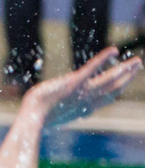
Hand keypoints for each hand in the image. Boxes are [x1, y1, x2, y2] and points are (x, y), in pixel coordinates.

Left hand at [25, 47, 140, 126]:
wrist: (34, 118)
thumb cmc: (38, 116)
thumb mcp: (56, 114)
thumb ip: (66, 110)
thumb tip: (70, 112)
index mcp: (86, 108)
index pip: (108, 97)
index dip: (119, 87)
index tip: (126, 80)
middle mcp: (90, 100)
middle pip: (115, 87)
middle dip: (128, 76)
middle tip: (138, 65)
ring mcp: (84, 91)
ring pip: (111, 79)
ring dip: (125, 69)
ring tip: (137, 61)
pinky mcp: (75, 81)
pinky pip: (93, 68)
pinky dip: (104, 58)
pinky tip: (114, 50)